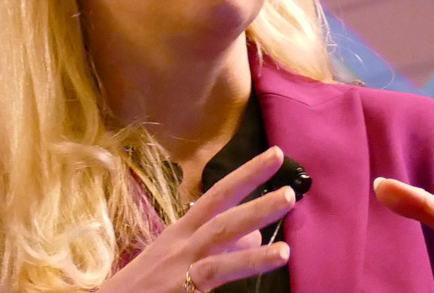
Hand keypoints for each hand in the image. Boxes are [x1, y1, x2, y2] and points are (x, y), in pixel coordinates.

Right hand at [100, 146, 293, 292]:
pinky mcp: (183, 288)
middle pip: (220, 204)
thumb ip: (218, 247)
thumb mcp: (179, 261)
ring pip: (222, 232)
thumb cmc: (147, 286)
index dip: (245, 173)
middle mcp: (182, 241)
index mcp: (181, 230)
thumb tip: (257, 235)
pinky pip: (219, 272)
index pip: (217, 194)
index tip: (272, 154)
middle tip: (282, 162)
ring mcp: (183, 264)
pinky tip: (278, 254)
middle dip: (251, 181)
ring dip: (255, 212)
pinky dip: (249, 263)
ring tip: (287, 199)